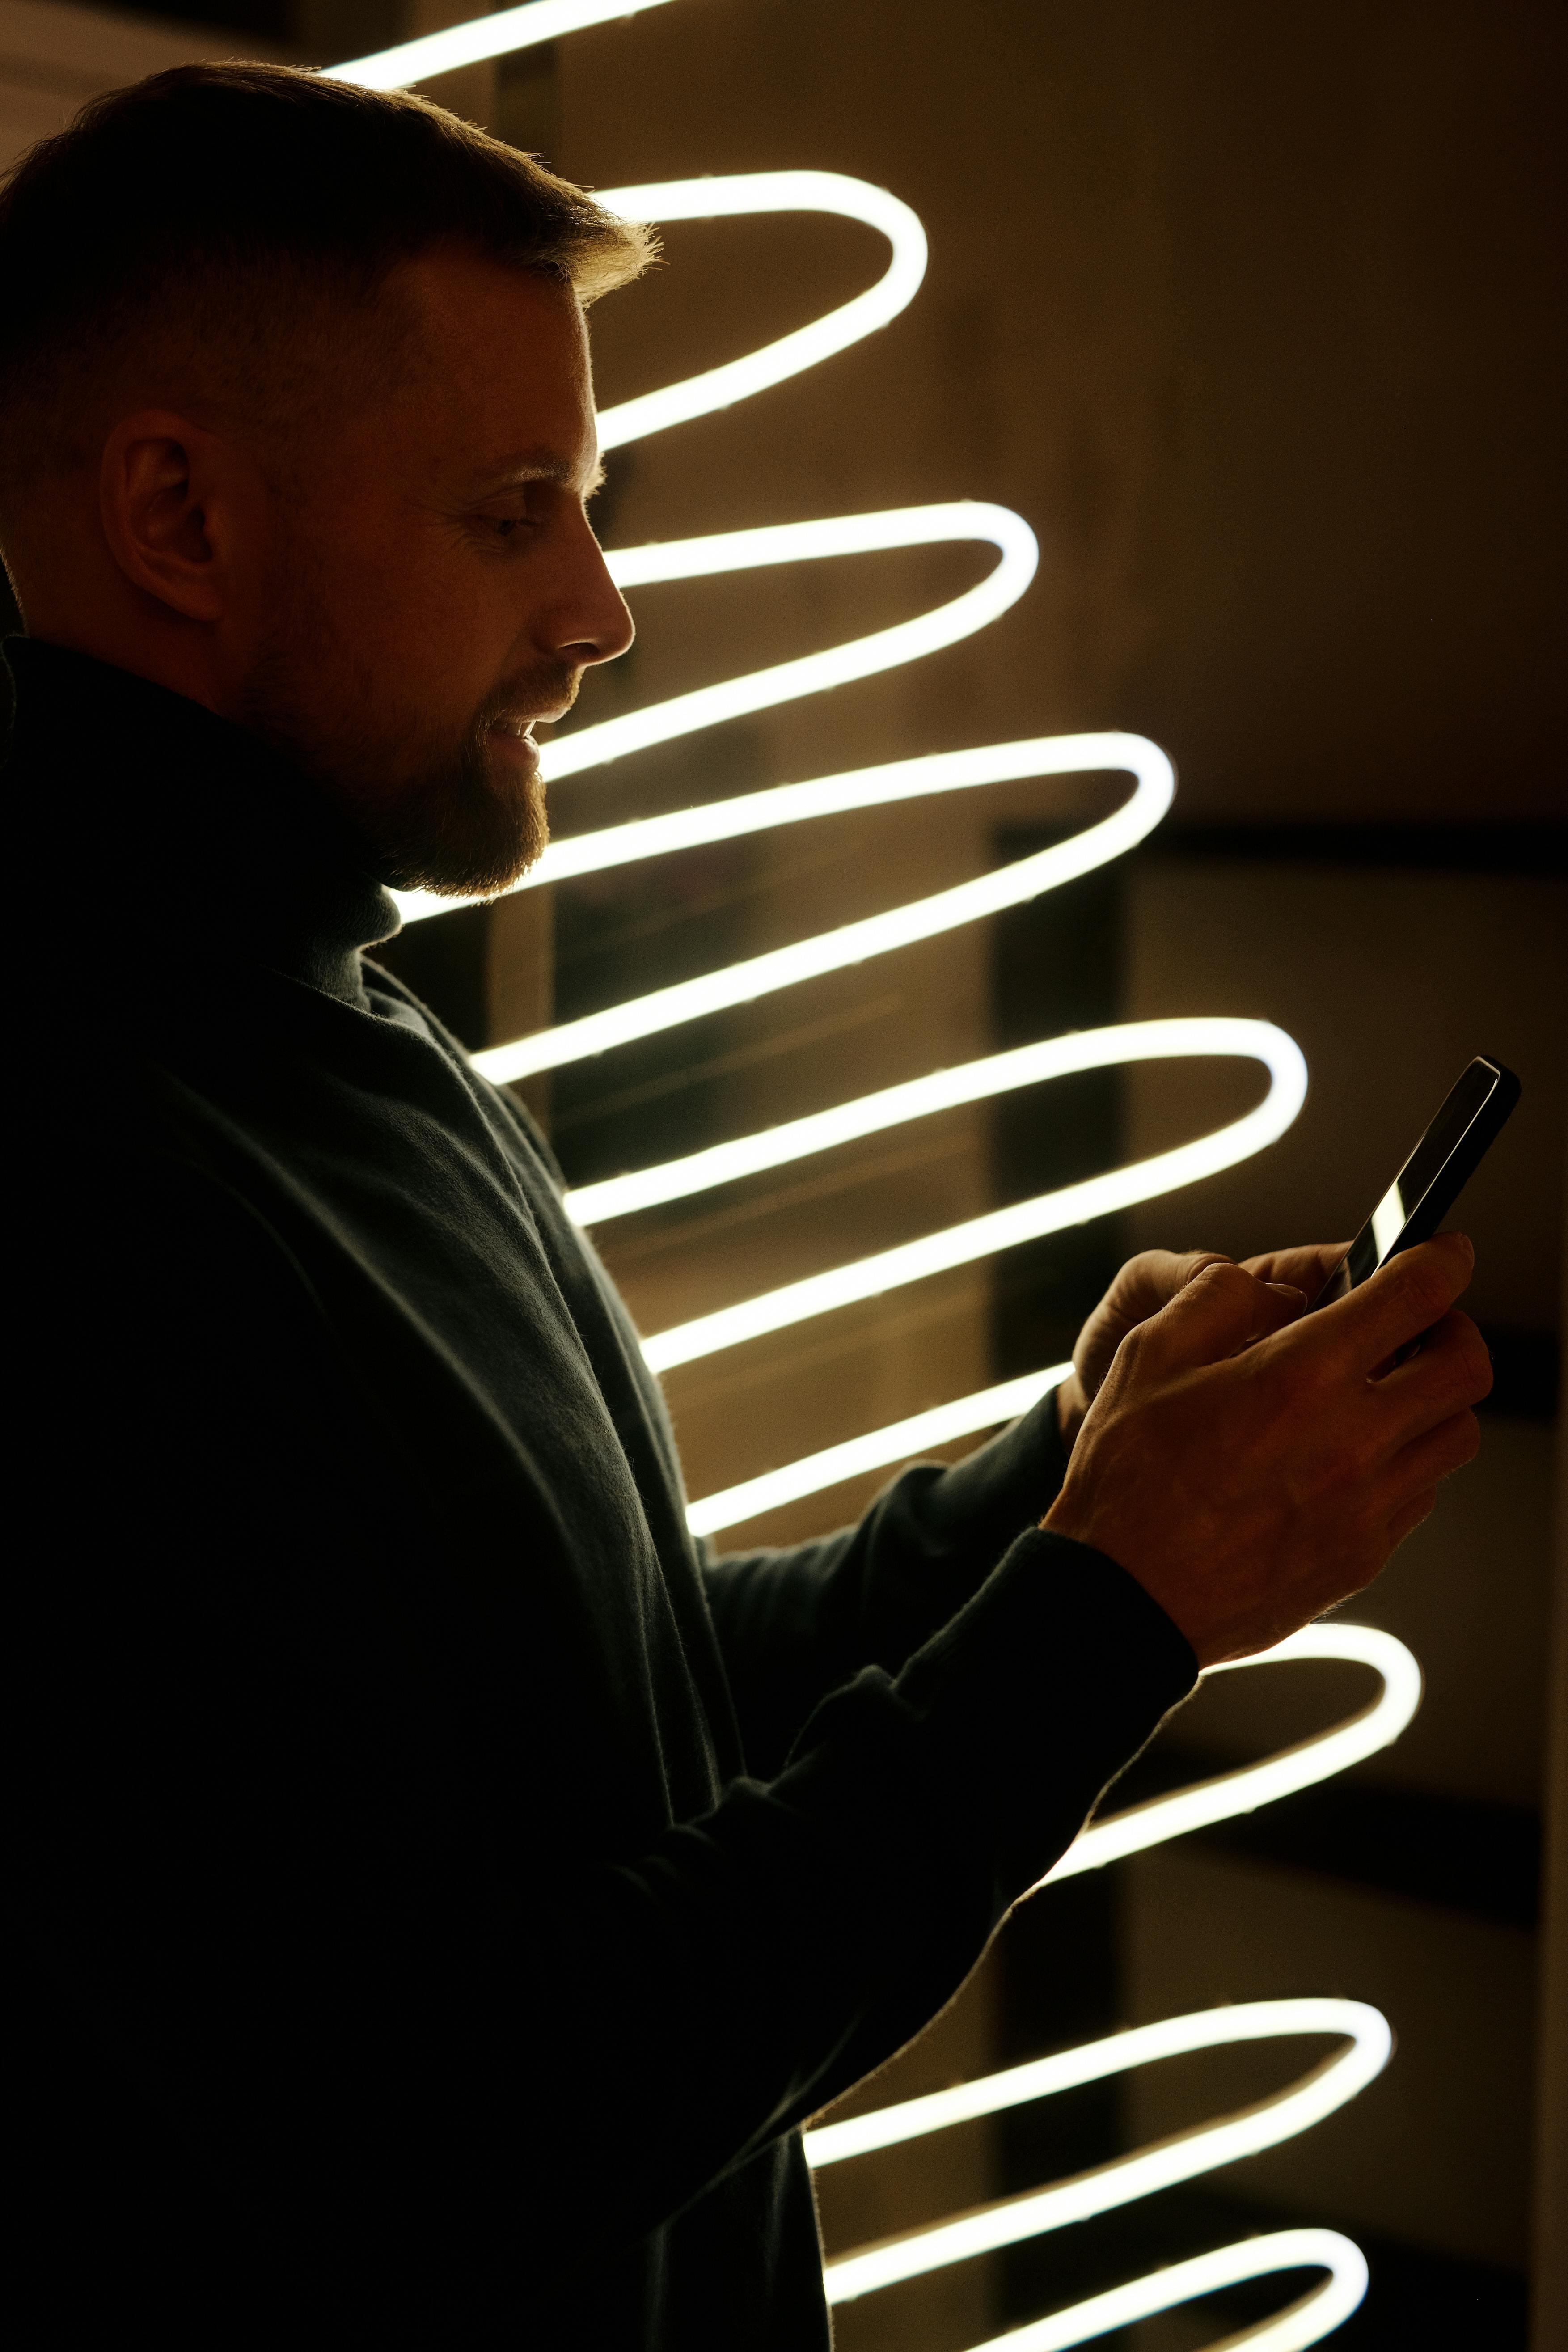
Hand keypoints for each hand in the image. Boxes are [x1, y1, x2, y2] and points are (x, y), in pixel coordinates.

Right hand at [1044, 1233, 1490, 1665]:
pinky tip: (1354, 1458)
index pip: (1417, 1296)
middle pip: (1466, 1368)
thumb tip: (1271, 1286)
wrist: (1125, 1600)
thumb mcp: (1146, 1356)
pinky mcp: (1363, 1556)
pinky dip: (1406, 1463)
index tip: (1445, 1253)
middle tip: (1420, 1326)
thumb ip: (1216, 1296)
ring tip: (1388, 1394)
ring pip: (1457, 1435)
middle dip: (1454, 1330)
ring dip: (1435, 1401)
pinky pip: (1421, 1495)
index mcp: (1301, 1377)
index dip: (1443, 1259)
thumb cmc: (1127, 1481)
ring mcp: (1366, 1506)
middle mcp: (1352, 1441)